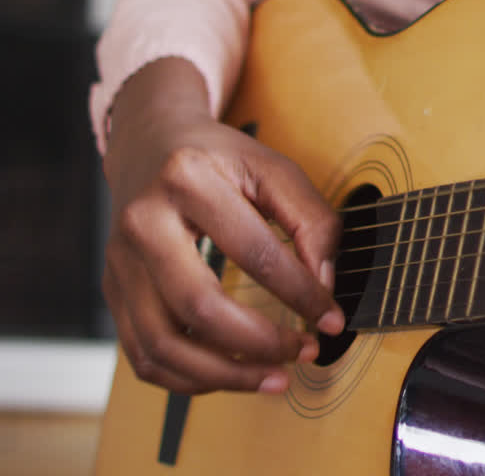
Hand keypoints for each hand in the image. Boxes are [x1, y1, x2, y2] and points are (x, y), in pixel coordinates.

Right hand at [102, 58, 343, 394]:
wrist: (150, 146)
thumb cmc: (221, 161)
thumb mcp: (274, 170)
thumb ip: (312, 222)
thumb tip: (323, 286)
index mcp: (188, 180)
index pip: (254, 252)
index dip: (301, 293)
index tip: (331, 319)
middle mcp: (143, 222)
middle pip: (199, 306)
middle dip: (260, 343)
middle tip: (304, 352)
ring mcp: (119, 261)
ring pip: (163, 344)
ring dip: (226, 375)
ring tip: (275, 377)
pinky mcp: (112, 290)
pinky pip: (144, 355)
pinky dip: (188, 379)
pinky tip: (231, 374)